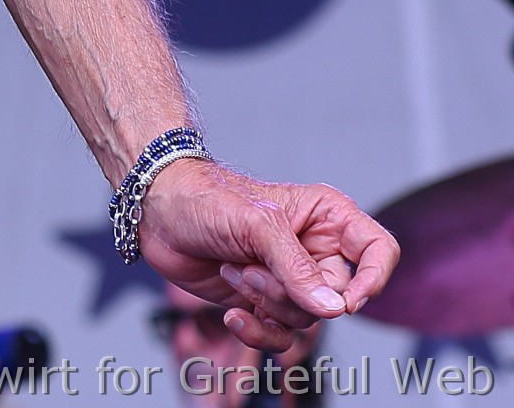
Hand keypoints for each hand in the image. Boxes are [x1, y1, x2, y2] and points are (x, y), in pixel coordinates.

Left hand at [140, 158, 398, 351]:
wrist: (156, 211)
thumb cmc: (204, 198)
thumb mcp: (253, 222)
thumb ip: (295, 266)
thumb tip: (333, 309)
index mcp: (325, 218)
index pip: (380, 251)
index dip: (373, 280)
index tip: (344, 299)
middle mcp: (314, 250)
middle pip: (338, 298)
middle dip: (292, 293)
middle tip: (250, 268)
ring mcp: (290, 279)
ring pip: (308, 321)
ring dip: (267, 305)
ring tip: (234, 272)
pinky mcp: (264, 302)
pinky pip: (280, 337)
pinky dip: (257, 332)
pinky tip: (232, 314)